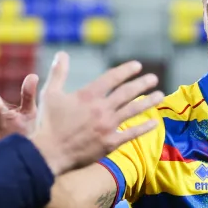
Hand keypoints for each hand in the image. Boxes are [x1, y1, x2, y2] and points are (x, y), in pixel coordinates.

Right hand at [29, 53, 163, 175]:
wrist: (49, 153)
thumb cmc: (48, 124)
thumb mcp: (50, 94)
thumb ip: (59, 73)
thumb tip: (62, 54)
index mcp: (88, 95)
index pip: (112, 78)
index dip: (126, 70)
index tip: (138, 66)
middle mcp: (101, 109)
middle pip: (127, 93)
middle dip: (142, 83)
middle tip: (153, 78)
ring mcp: (107, 126)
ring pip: (133, 110)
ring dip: (148, 102)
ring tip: (160, 95)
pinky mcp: (110, 143)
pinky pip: (131, 133)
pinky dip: (144, 127)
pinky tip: (154, 122)